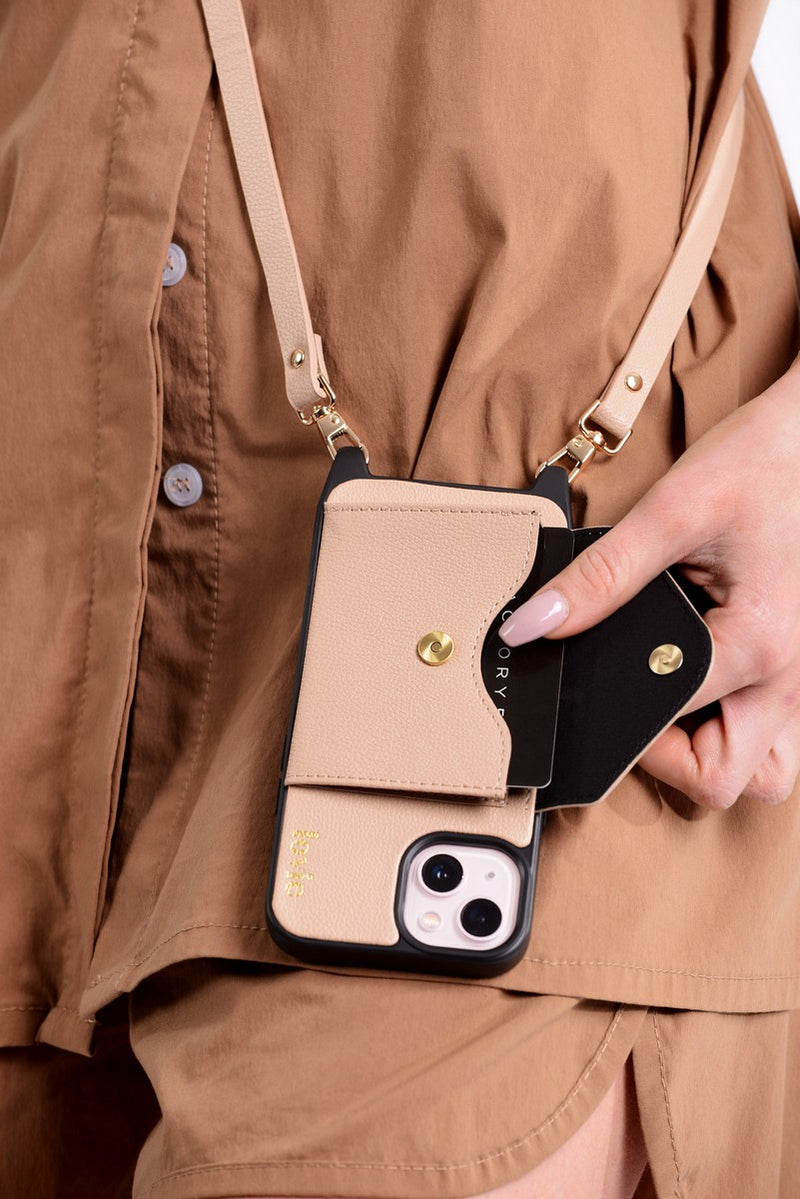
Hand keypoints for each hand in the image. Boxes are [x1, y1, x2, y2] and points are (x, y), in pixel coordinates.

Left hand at [499, 357, 799, 809]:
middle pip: (732, 781)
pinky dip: (740, 726)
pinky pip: (776, 728)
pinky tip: (705, 684)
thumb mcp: (671, 512)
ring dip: (718, 757)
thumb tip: (533, 626)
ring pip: (767, 768)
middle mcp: (792, 675)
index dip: (624, 731)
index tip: (594, 699)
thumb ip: (600, 577)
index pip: (681, 734)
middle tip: (636, 718)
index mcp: (760, 644)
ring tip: (676, 710)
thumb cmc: (760, 464)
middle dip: (674, 766)